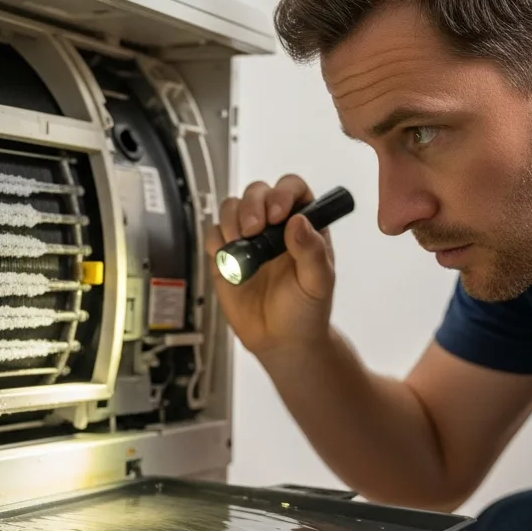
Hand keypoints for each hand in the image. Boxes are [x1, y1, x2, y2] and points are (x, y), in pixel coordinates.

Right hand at [205, 174, 335, 359]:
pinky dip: (216, 242)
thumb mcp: (318, 283)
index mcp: (303, 224)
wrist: (282, 341)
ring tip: (240, 246)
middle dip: (251, 206)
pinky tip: (227, 260)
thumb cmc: (306, 310)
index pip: (293, 189)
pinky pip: (213, 235)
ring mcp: (248, 239)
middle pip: (257, 192)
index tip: (277, 216)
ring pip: (231, 207)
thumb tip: (298, 221)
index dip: (282, 194)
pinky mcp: (226, 256)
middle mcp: (274, 225)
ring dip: (232, 220)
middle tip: (252, 231)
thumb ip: (311, 252)